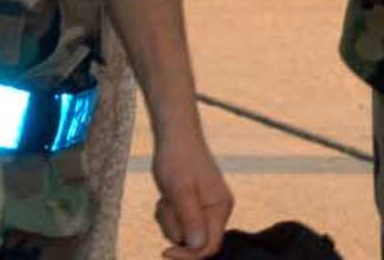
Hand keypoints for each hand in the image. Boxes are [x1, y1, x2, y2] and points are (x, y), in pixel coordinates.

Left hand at [151, 124, 232, 259]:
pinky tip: (165, 196)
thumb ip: (190, 219)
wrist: (175, 136)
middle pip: (194, 242)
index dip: (188, 255)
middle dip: (174, 229)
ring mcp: (206, 208)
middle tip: (164, 206)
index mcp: (220, 208)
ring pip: (183, 233)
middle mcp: (217, 210)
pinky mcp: (195, 205)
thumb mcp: (180, 190)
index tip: (163, 251)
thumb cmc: (178, 159)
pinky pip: (179, 223)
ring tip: (165, 197)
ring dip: (168, 219)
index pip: (209, 246)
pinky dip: (168, 214)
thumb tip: (198, 246)